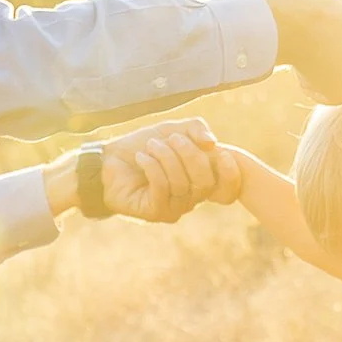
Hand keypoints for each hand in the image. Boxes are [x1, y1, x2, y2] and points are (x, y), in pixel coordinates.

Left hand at [96, 118, 227, 223]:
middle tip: (170, 138)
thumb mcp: (172, 129)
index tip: (222, 152)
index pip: (229, 189)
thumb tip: (212, 143)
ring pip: (182, 184)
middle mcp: (191, 199)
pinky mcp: (154, 213)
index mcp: (200, 181)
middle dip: (189, 154)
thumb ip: (196, 128)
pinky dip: (153, 167)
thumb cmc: (143, 145)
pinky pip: (162, 189)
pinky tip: (142, 158)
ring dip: (165, 158)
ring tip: (150, 146)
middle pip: (205, 182)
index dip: (231, 174)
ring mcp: (174, 209)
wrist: (109, 160)